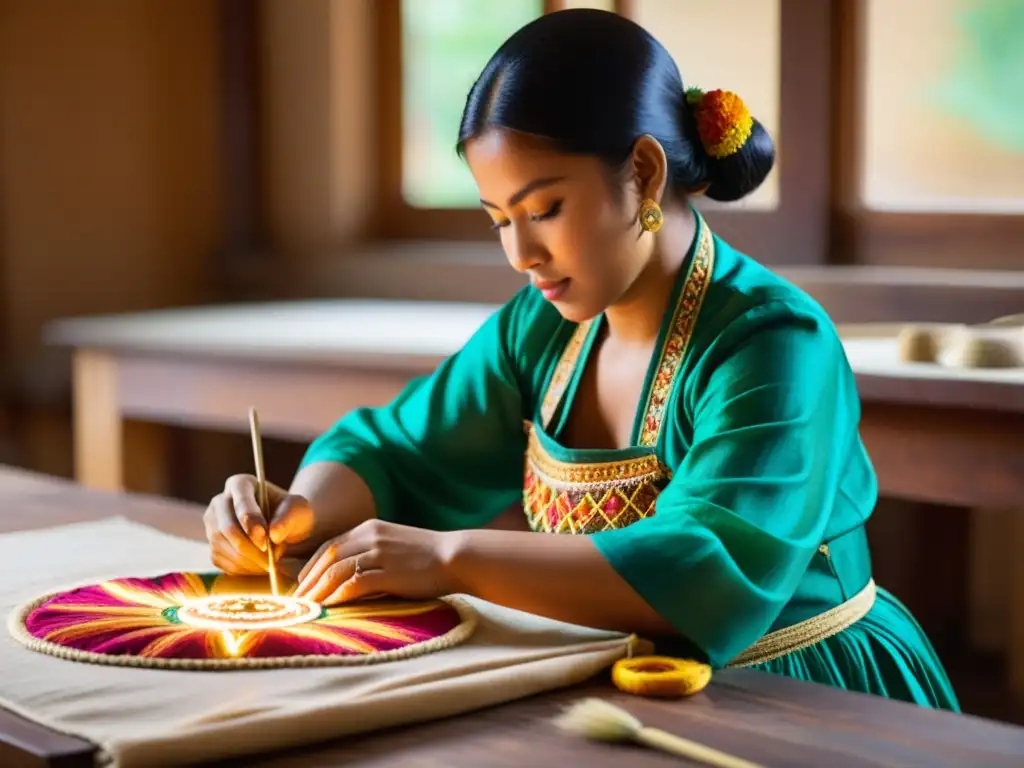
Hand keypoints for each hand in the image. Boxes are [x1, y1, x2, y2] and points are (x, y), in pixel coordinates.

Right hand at [204, 474, 314, 574]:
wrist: (285, 530)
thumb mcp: (298, 511)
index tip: (265, 541)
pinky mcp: (213, 547)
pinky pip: (222, 562)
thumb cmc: (291, 515)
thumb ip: (288, 518)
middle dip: (249, 548)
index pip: (240, 500)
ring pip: (222, 548)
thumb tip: (273, 534)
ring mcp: (213, 525)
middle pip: (226, 528)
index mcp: (240, 484)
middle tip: (270, 560)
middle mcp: (220, 502)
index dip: (251, 522)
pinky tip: (260, 566)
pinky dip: (243, 569)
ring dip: (248, 561)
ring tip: (270, 561)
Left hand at [293, 519, 457, 604]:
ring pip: (337, 570)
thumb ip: (371, 554)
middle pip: (328, 557)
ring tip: (306, 608)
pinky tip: (329, 607)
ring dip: (318, 591)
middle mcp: (371, 536)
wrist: (456, 556)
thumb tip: (348, 576)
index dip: (311, 566)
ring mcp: (380, 553)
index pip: (330, 546)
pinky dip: (338, 596)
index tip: (301, 584)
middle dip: (308, 580)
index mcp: (370, 528)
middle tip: (295, 600)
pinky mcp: (389, 571)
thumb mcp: (394, 547)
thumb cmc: (428, 557)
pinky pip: (355, 583)